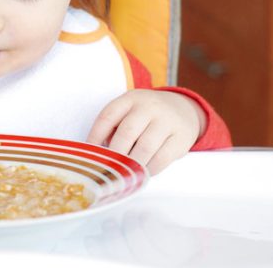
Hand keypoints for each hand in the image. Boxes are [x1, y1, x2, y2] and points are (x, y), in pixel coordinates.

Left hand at [86, 89, 205, 174]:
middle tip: (108, 168)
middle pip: (127, 133)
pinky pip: (162, 158)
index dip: (95, 136)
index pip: (108, 116)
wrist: (183, 109)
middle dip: (115, 154)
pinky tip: (143, 171)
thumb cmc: (147, 116)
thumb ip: (115, 126)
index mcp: (130, 99)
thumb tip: (100, 153)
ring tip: (125, 173)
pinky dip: (149, 169)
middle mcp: (149, 106)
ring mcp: (167, 121)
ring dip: (132, 164)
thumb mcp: (130, 111)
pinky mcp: (181, 138)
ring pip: (145, 147)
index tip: (90, 153)